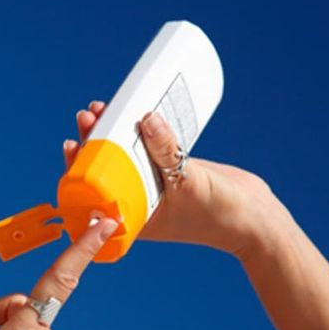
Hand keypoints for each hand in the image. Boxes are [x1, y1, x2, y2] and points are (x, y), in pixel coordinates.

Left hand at [64, 101, 294, 259]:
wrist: (256, 220)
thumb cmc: (220, 214)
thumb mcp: (188, 181)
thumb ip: (166, 150)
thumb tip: (145, 119)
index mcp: (132, 215)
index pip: (94, 192)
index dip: (79, 169)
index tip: (72, 146)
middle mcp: (138, 200)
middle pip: (104, 170)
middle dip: (91, 143)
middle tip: (86, 116)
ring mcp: (154, 185)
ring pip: (123, 156)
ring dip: (110, 134)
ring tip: (99, 109)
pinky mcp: (170, 170)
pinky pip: (147, 149)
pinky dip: (136, 132)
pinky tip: (128, 114)